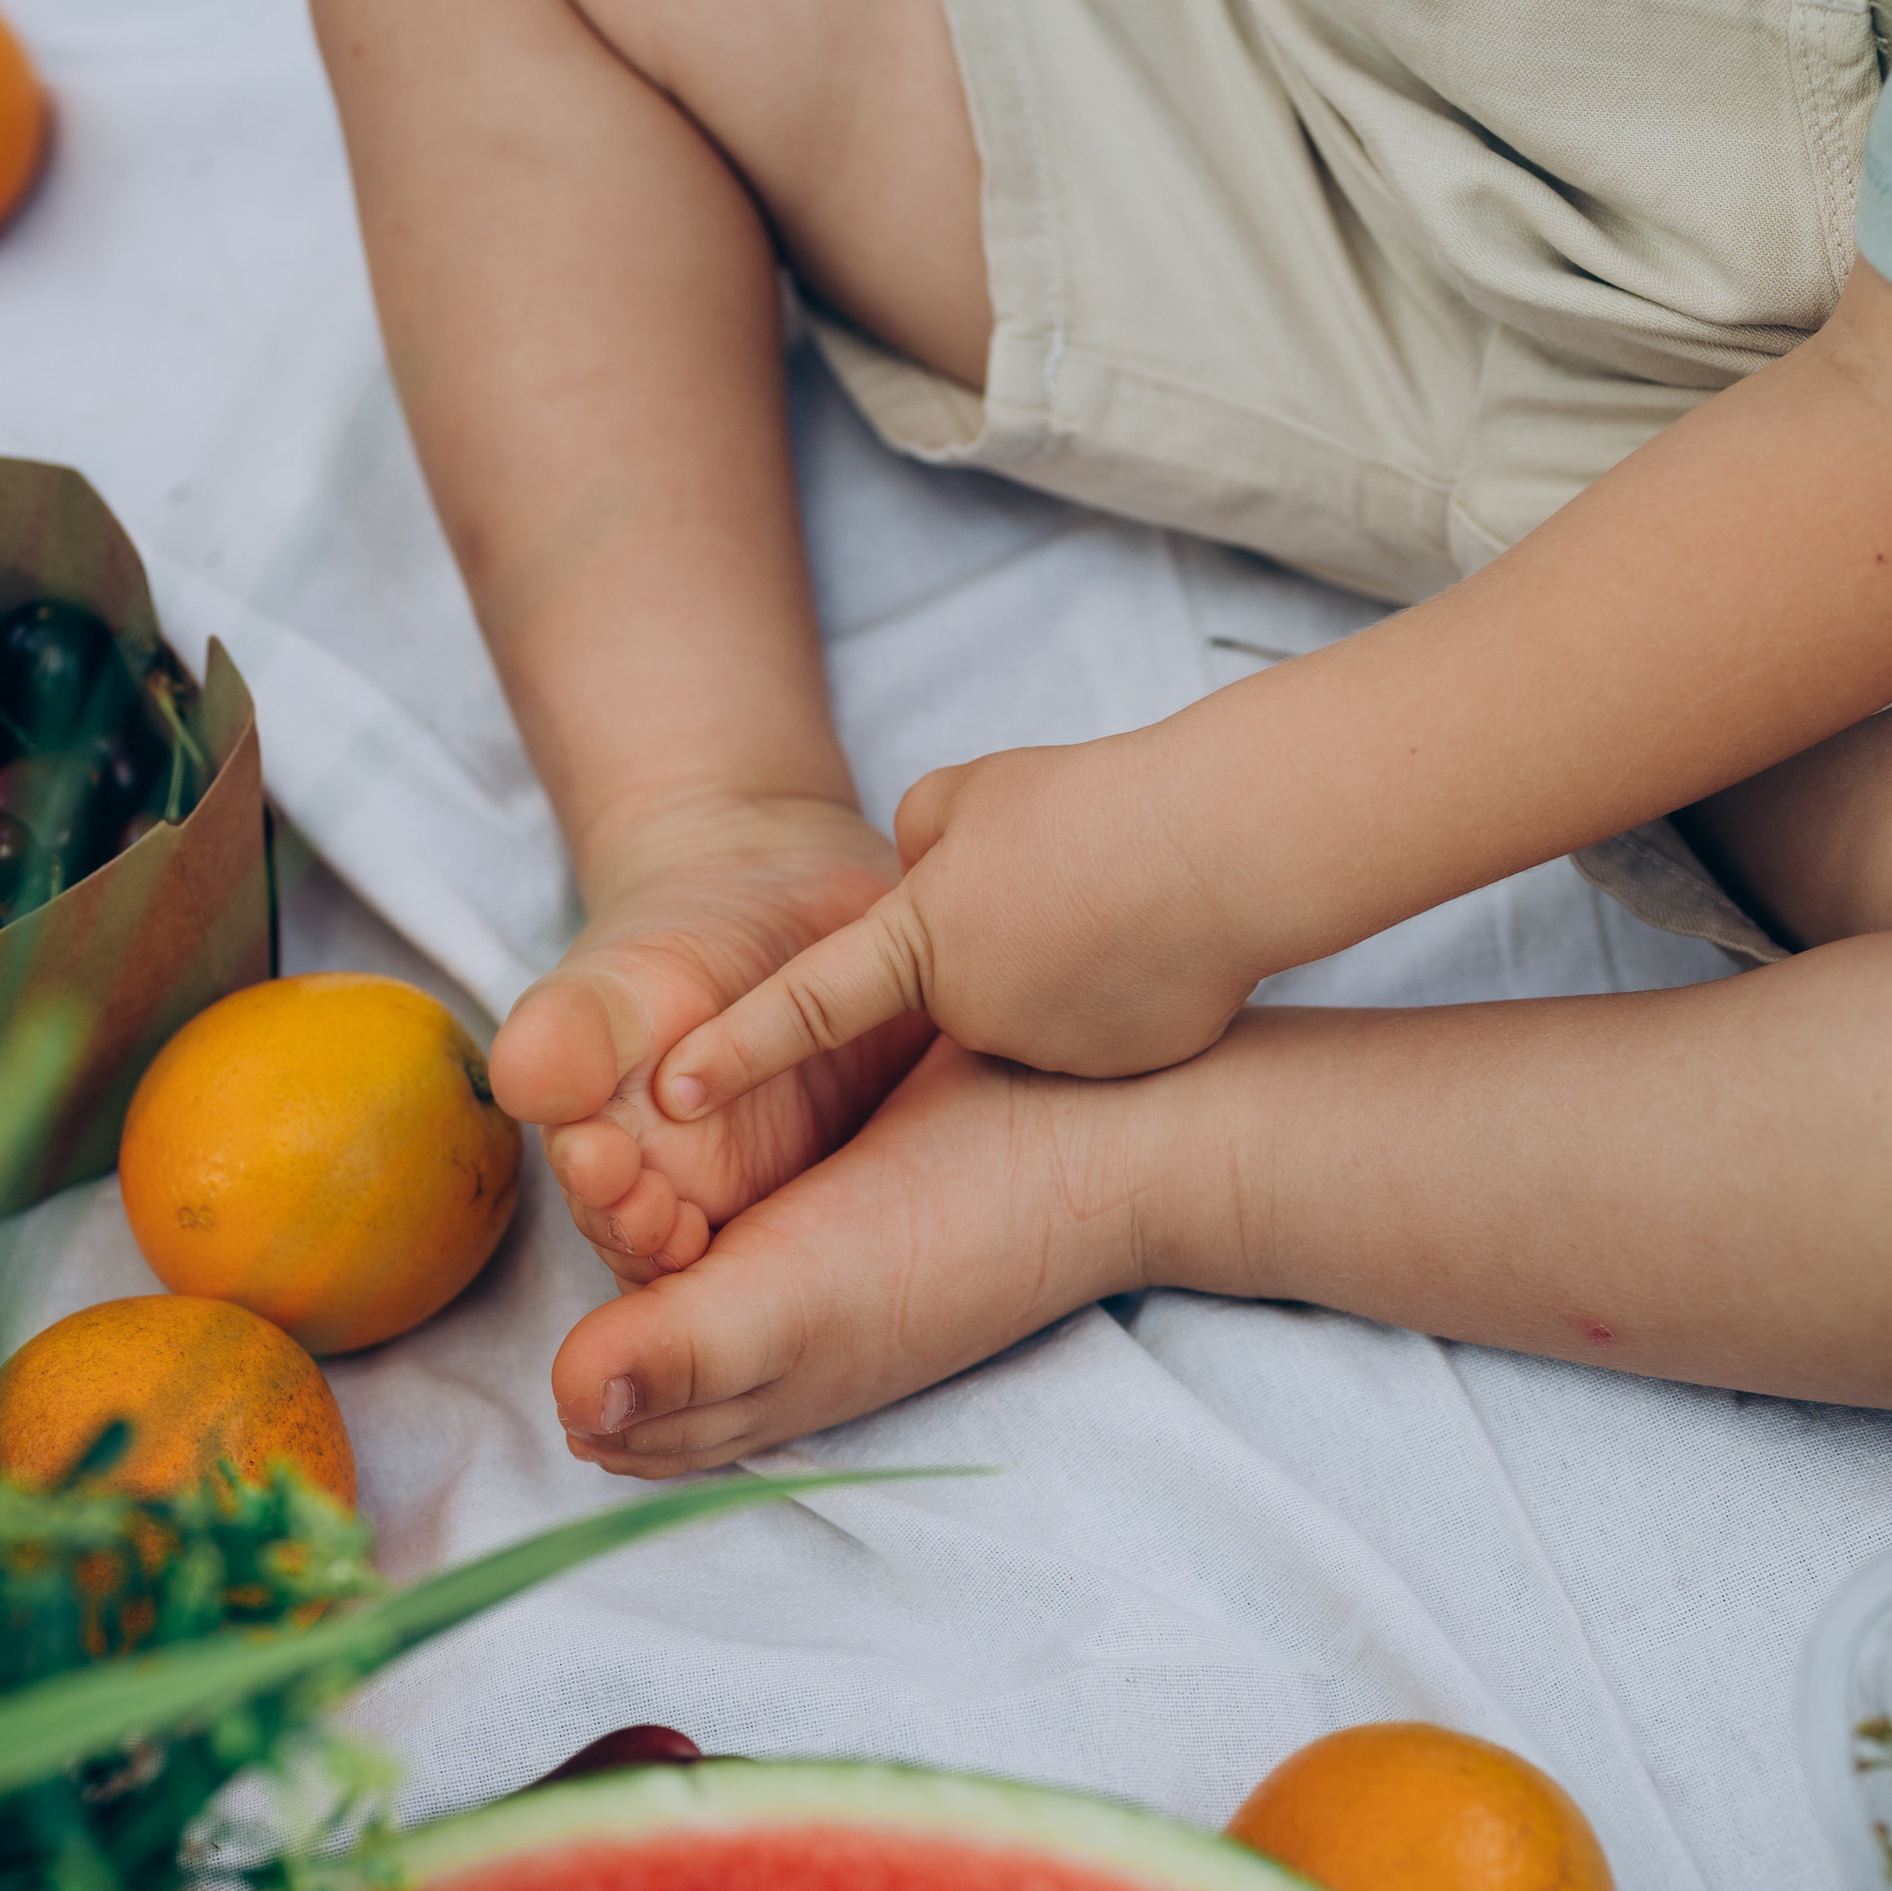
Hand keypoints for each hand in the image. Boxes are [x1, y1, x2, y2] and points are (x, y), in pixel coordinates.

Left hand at [653, 720, 1263, 1118]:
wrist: (1223, 848)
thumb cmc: (1090, 807)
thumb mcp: (970, 796)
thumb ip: (919, 850)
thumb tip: (916, 888)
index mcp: (919, 944)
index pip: (804, 1004)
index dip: (734, 1050)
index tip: (668, 1094)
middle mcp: (971, 1019)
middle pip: (952, 981)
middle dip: (984, 935)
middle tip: (1052, 875)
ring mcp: (1045, 1056)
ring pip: (1026, 1004)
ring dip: (1054, 960)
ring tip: (1111, 904)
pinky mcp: (1114, 1070)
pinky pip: (1092, 1032)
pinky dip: (1114, 993)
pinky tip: (1153, 949)